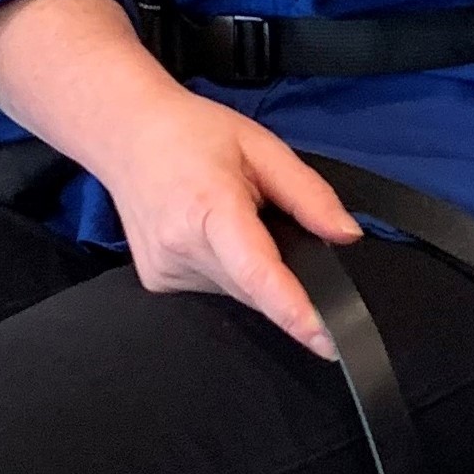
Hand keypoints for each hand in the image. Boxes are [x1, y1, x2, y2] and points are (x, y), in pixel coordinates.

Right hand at [92, 91, 360, 359]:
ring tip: (230, 214)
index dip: (293, 310)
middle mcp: (181, 248)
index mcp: (208, 207)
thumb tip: (348, 236)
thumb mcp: (261, 146)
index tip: (325, 342)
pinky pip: (215, 288)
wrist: (125, 134)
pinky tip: (210, 233)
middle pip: (255, 288)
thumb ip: (308, 194)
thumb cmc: (192, 131)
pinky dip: (229, 269)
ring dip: (252, 269)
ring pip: (237, 292)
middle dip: (282, 273)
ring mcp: (164, 271)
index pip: (256, 272)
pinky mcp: (157, 282)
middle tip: (272, 222)